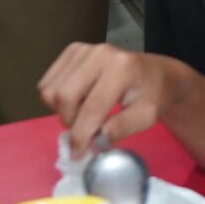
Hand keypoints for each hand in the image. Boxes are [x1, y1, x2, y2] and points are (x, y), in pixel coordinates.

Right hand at [38, 43, 172, 150]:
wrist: (157, 73)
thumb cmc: (153, 95)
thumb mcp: (148, 116)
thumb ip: (123, 128)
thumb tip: (95, 141)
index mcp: (123, 67)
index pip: (92, 107)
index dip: (81, 135)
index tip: (77, 154)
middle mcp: (100, 53)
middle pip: (64, 96)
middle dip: (70, 122)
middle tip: (84, 132)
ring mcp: (83, 49)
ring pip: (51, 90)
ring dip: (61, 111)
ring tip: (83, 115)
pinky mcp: (72, 51)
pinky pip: (47, 82)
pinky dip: (56, 99)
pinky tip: (77, 101)